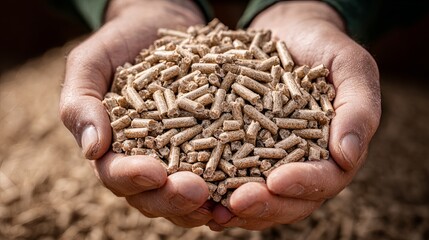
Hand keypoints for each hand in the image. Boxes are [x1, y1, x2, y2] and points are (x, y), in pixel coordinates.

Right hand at [59, 0, 212, 226]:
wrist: (160, 25)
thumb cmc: (121, 43)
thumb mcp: (91, 63)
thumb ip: (81, 102)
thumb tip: (93, 150)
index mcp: (113, 148)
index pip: (115, 174)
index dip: (132, 177)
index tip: (154, 171)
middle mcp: (145, 161)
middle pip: (153, 195)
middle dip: (173, 198)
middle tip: (197, 191)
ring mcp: (178, 159)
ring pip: (186, 195)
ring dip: (205, 203)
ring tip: (226, 202)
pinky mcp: (209, 148)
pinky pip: (218, 173)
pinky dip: (229, 184)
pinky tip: (247, 184)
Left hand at [208, 1, 380, 229]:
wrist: (288, 34)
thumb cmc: (323, 47)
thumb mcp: (349, 67)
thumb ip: (357, 109)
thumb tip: (347, 156)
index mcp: (333, 152)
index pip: (324, 179)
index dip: (302, 183)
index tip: (276, 181)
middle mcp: (302, 164)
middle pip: (288, 200)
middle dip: (264, 204)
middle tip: (236, 202)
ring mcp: (271, 162)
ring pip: (258, 196)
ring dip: (235, 207)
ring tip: (212, 210)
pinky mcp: (243, 151)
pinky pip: (231, 175)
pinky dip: (217, 187)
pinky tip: (198, 191)